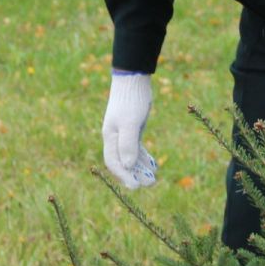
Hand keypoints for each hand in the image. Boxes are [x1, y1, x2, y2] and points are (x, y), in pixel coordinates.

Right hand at [101, 71, 157, 188]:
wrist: (133, 79)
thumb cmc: (130, 100)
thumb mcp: (130, 122)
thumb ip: (128, 144)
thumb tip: (128, 166)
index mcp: (110, 137)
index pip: (114, 162)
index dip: (123, 176)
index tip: (136, 186)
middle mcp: (115, 137)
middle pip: (123, 162)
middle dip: (135, 175)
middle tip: (150, 184)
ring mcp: (124, 133)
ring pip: (131, 156)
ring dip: (141, 168)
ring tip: (154, 179)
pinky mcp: (133, 128)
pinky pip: (137, 148)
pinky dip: (144, 157)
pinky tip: (153, 165)